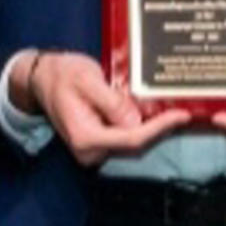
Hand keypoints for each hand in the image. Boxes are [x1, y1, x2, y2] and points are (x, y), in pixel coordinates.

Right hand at [23, 51, 189, 166]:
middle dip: (160, 128)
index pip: (132, 138)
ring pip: (133, 143)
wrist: (41, 79)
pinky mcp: (98, 143)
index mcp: (85, 137)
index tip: (181, 115)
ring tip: (173, 109)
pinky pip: (126, 138)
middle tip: (183, 110)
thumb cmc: (62, 74)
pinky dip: (142, 126)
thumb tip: (136, 119)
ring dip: (153, 127)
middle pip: (135, 145)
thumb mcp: (87, 79)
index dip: (159, 128)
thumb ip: (111, 102)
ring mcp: (93, 150)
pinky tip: (155, 113)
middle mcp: (89, 151)